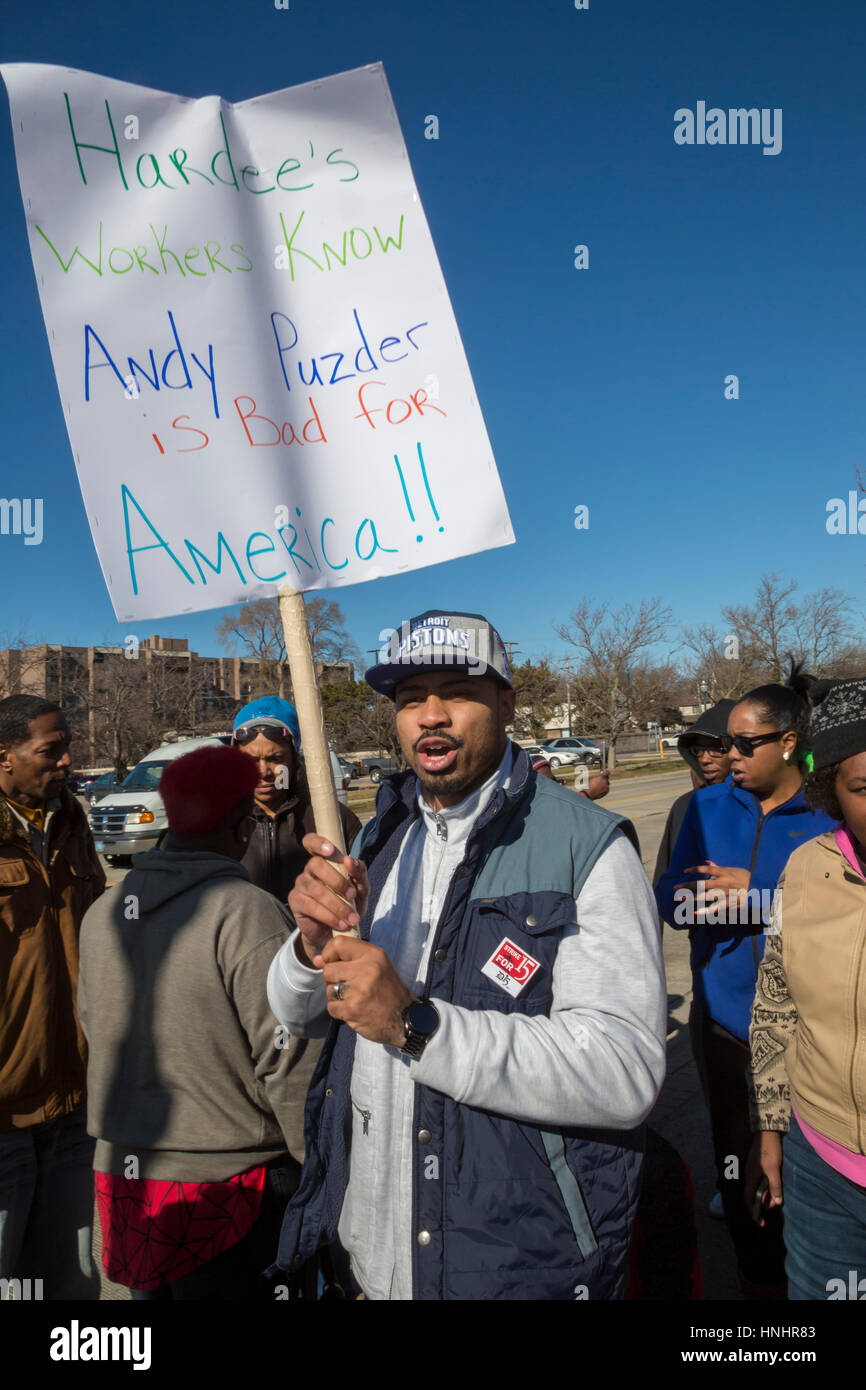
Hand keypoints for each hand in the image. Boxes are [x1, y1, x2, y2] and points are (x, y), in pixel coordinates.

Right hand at [289, 834, 369, 964]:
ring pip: (315, 888)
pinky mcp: (295, 901)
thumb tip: (350, 860)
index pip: (312, 842)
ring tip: (351, 918)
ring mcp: (300, 884)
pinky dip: (329, 916)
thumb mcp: (360, 889)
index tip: (330, 850)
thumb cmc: (349, 903)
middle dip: (337, 880)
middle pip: (316, 864)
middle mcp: (309, 869)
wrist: (337, 931)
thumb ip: (359, 873)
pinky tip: (340, 924)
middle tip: (352, 896)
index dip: (318, 842)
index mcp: (325, 860)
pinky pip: (310, 906)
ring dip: (337, 904)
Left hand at [315, 936, 412, 1045]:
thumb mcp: (376, 965)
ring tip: (354, 999)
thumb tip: (317, 959)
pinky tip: (353, 1010)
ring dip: (337, 997)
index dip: (330, 954)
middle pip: (329, 970)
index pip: (339, 943)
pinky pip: (331, 1007)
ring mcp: (359, 990)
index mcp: (373, 955)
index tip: (334, 963)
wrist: (404, 1018)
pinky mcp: (352, 1009)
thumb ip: (348, 958)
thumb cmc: (387, 989)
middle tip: (349, 986)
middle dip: (333, 980)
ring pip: (328, 989)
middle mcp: (366, 969)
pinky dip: (339, 1011)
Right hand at [585, 771, 609, 800]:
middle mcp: (605, 781)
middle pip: (607, 778)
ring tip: (599, 786)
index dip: (607, 771)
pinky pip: (607, 788)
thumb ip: (599, 776)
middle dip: (604, 778)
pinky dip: (604, 788)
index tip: (607, 771)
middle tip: (601, 779)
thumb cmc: (589, 785)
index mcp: (602, 777)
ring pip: (607, 784)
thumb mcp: (593, 778)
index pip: (607, 772)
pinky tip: (600, 789)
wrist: (589, 793)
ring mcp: (607, 786)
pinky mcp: (607, 791)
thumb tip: (602, 773)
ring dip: (604, 784)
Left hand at [678, 862, 750, 918]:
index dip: (694, 869)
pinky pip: (715, 907)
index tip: (685, 871)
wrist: (759, 887)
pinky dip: (705, 911)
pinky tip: (695, 913)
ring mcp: (725, 893)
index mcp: (723, 872)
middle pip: (701, 883)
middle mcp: (722, 882)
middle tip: (675, 888)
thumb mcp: (732, 869)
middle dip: (687, 886)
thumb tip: (707, 862)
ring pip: (705, 896)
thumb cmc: (744, 877)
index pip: (705, 869)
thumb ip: (718, 867)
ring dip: (692, 898)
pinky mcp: (729, 903)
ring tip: (681, 899)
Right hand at [744, 1132, 782, 1224]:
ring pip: (756, 1188)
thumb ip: (775, 1187)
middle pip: (752, 1195)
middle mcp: (749, 1175)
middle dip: (762, 1204)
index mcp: (751, 1177)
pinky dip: (765, 1188)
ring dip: (765, 1195)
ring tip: (776, 1199)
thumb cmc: (770, 1151)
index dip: (754, 1212)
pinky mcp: (757, 1166)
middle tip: (774, 1207)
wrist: (767, 1133)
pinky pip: (759, 1182)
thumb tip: (777, 1204)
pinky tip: (773, 1187)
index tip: (762, 1223)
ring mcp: (752, 1170)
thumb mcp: (774, 1170)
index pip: (748, 1200)